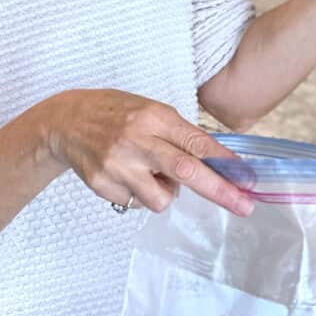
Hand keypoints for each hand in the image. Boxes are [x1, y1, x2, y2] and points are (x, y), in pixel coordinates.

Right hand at [44, 88, 254, 216]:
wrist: (67, 121)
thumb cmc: (117, 113)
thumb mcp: (150, 110)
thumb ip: (178, 134)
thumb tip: (214, 163)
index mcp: (153, 116)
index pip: (197, 142)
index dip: (225, 162)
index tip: (248, 178)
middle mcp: (137, 140)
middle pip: (186, 170)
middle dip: (220, 191)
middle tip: (245, 206)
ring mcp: (118, 165)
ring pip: (163, 199)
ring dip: (167, 193)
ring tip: (151, 173)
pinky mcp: (103, 185)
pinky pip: (138, 204)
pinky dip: (141, 194)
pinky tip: (127, 174)